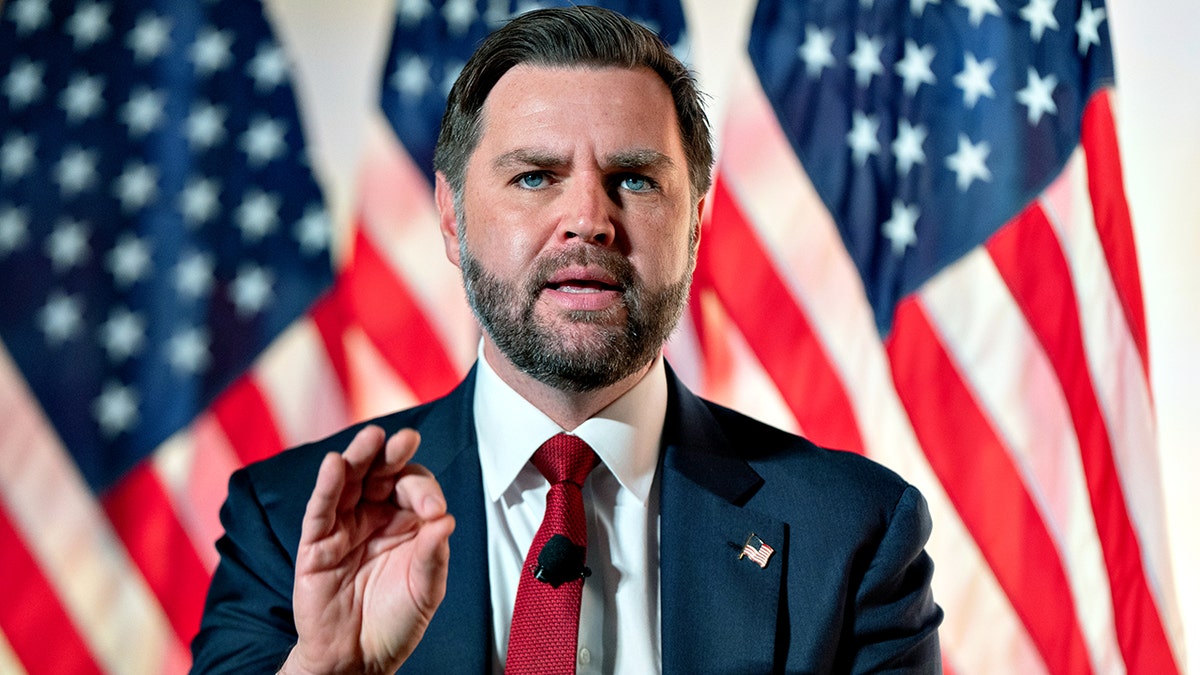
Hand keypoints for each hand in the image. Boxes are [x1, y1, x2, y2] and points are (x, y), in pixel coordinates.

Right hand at [280, 426, 455, 674]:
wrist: (359, 661)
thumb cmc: (396, 621)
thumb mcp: (427, 590)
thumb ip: (434, 556)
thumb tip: (446, 520)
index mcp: (406, 521)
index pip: (415, 488)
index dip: (425, 492)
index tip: (434, 512)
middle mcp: (375, 516)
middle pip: (381, 473)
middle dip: (393, 454)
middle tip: (406, 439)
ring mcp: (344, 527)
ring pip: (349, 482)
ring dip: (359, 456)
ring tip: (371, 437)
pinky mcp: (316, 545)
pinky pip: (320, 510)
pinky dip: (327, 486)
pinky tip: (334, 464)